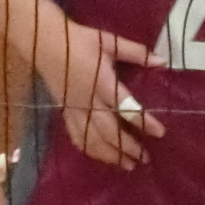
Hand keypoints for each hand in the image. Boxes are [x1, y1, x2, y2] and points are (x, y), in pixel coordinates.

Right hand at [45, 21, 164, 169]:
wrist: (43, 42)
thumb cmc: (79, 40)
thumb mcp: (109, 41)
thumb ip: (135, 53)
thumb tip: (161, 61)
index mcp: (102, 82)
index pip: (126, 106)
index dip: (143, 121)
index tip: (160, 132)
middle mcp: (89, 100)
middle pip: (110, 131)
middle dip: (128, 147)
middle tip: (145, 157)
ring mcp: (75, 109)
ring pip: (93, 140)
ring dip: (111, 155)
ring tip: (128, 164)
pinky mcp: (65, 113)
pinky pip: (77, 137)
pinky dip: (90, 150)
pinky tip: (102, 157)